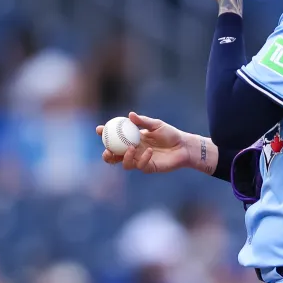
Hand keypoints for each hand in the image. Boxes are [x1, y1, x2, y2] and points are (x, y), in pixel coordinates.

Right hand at [96, 112, 214, 174]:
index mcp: (132, 138)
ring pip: (125, 163)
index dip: (104, 134)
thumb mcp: (156, 125)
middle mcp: (134, 150)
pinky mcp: (148, 167)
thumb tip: (130, 115)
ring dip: (125, 157)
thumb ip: (143, 121)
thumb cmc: (170, 134)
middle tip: (107, 150)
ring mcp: (140, 160)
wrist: (183, 146)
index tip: (99, 129)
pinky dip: (143, 158)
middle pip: (114, 156)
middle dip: (107, 154)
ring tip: (130, 148)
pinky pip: (141, 166)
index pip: (114, 138)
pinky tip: (150, 151)